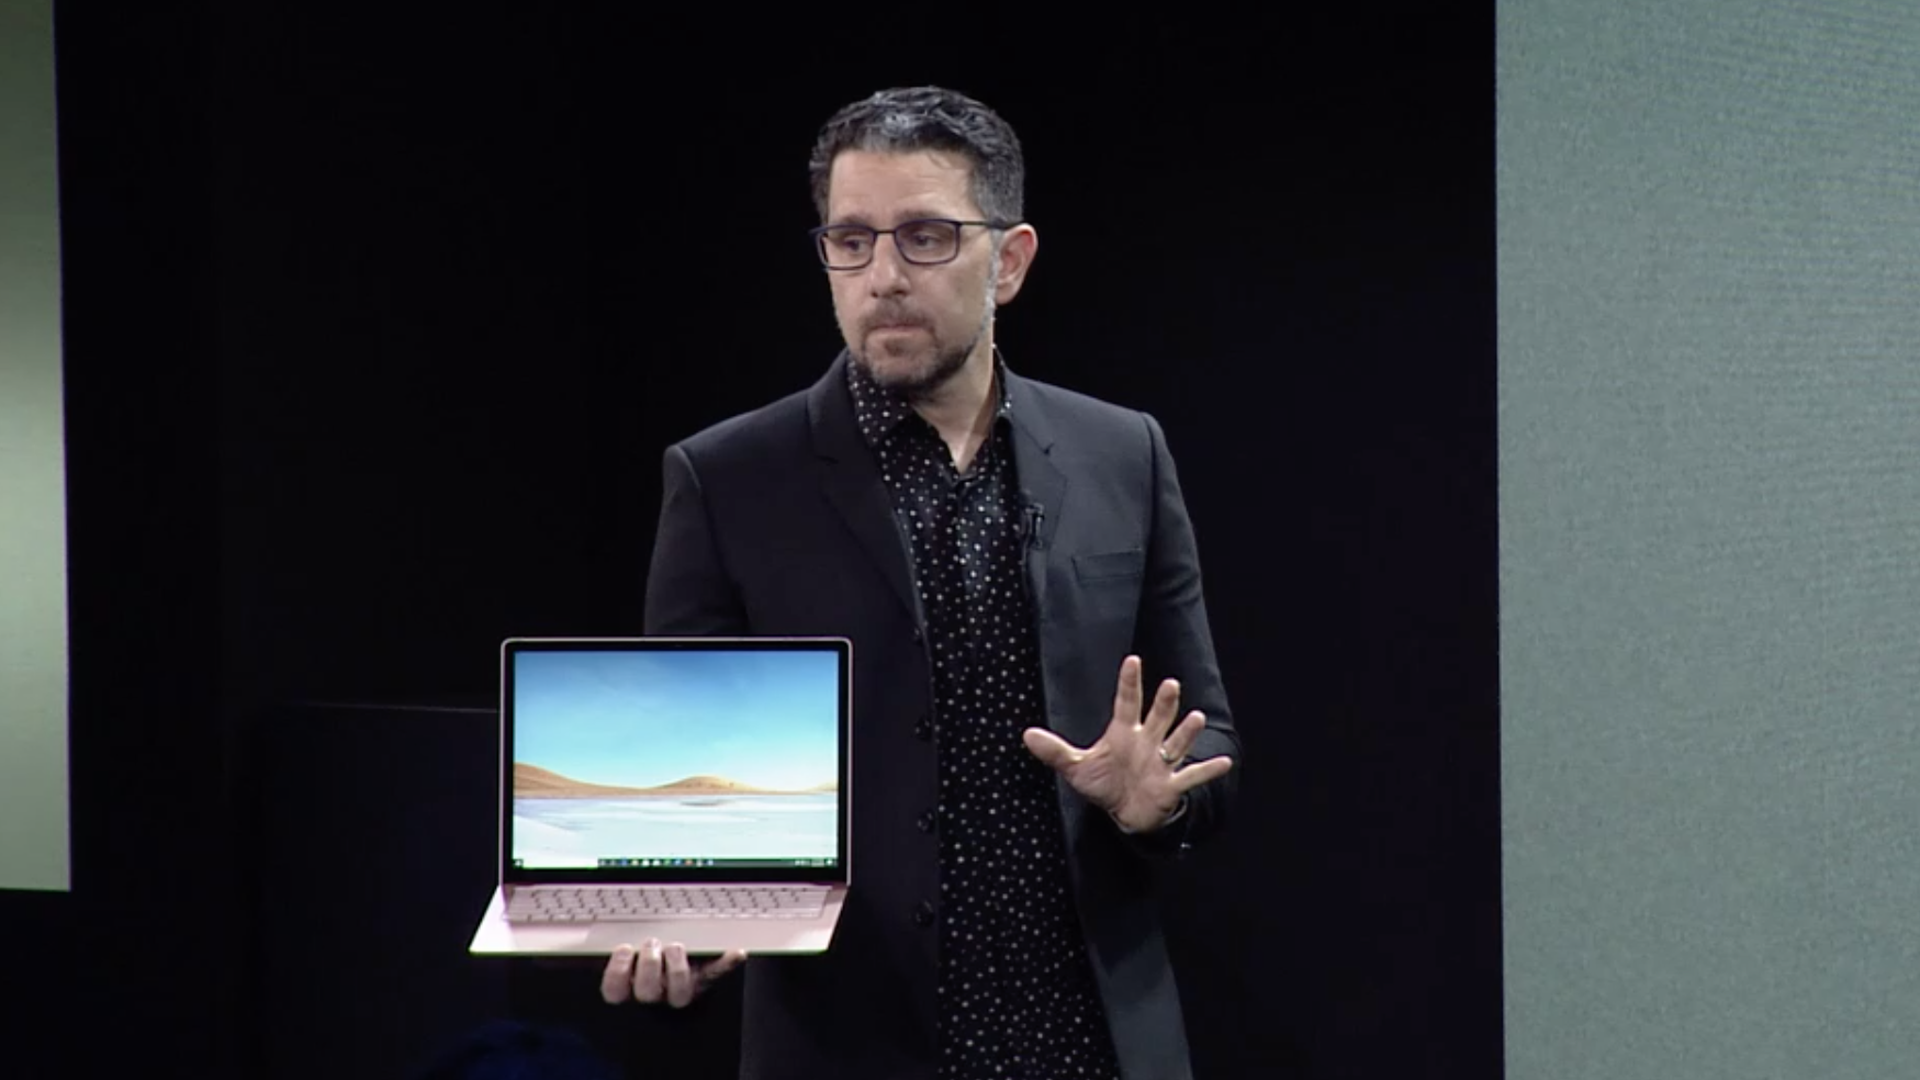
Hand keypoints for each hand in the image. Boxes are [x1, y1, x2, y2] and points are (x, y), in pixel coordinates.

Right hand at [600, 939, 746, 1007]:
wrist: (678, 964)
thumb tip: (590, 930)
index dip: (617, 971)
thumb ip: (607, 942)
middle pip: (647, 992)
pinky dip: (726, 962)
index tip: (624, 949)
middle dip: (649, 965)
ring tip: (675, 947)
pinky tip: (735, 952)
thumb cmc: (644, 954)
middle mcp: (655, 994)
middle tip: (652, 944)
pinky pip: (716, 974)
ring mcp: (681, 990)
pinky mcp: (704, 981)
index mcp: (629, 987)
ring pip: (679, 994)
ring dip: (677, 967)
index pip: (615, 991)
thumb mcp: (623, 950)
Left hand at [1022, 655, 1233, 832]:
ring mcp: (1162, 762)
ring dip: (1186, 732)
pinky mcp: (1171, 785)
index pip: (1127, 702)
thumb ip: (1055, 752)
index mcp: (1124, 733)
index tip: (1133, 661)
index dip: (1130, 683)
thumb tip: (1026, 735)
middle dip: (1164, 704)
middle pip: (1157, 718)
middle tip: (1171, 685)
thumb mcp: (1076, 768)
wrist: (1126, 813)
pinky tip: (1224, 762)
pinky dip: (1207, 770)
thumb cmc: (1104, 783)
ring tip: (1195, 718)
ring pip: (1176, 742)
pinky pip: (1192, 776)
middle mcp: (1147, 742)